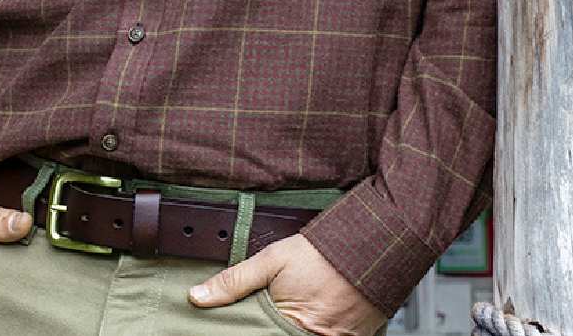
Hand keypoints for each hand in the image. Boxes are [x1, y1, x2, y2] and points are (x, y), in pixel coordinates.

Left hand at [189, 233, 385, 335]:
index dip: (249, 330)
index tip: (245, 321)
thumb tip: (197, 297)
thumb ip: (234, 281)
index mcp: (290, 327)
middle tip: (280, 305)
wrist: (375, 245)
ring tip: (299, 305)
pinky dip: (319, 327)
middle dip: (273, 326)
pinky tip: (316, 311)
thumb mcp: (272, 259)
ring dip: (293, 327)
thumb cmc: (324, 252)